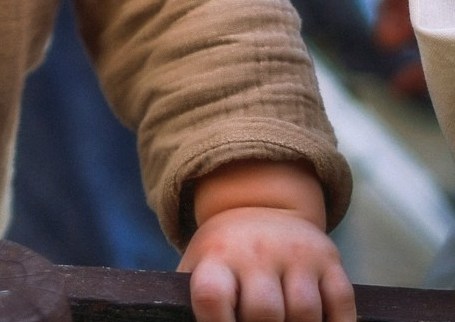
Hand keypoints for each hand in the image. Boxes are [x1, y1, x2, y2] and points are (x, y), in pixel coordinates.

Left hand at [179, 207, 354, 321]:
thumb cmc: (225, 256)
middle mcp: (256, 250)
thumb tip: (178, 320)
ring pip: (305, 314)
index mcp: (218, 256)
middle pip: (264, 312)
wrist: (259, 209)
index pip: (212, 296)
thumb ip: (196, 300)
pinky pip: (341, 306)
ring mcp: (295, 252)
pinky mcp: (329, 259)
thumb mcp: (200, 268)